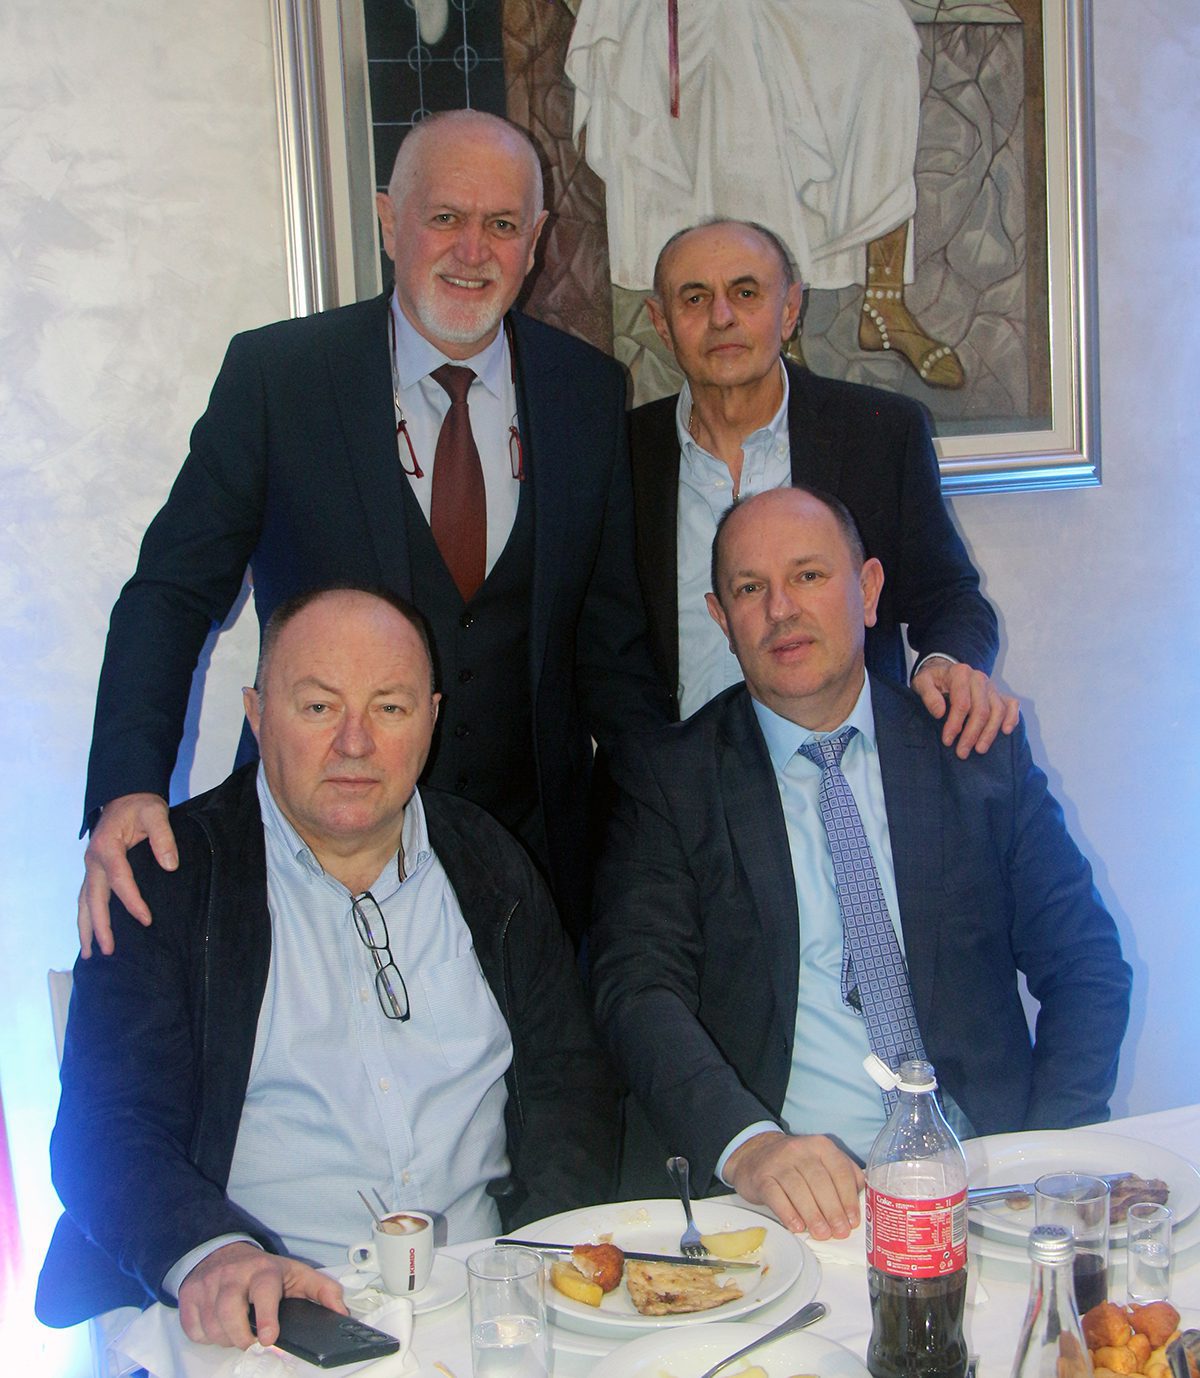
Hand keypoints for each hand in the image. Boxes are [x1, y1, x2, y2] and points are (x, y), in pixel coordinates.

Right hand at [77, 793, 176, 957]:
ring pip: (84, 901)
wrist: (125, 795)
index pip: (119, 880)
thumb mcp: (156, 812)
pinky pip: (87, 897)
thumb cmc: (141, 805)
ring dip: (86, 927)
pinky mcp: (94, 870)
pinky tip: (92, 933)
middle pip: (93, 898)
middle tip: (107, 951)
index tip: (146, 920)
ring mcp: (91, 866)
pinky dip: (88, 916)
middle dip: (99, 926)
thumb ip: (163, 837)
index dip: (132, 901)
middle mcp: (94, 860)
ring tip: (90, 953)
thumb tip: (170, 865)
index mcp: (107, 846)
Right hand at [177, 1242, 345, 1349]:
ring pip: (211, 1326)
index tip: (267, 1338)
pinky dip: (205, 1336)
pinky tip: (218, 1327)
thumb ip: (322, 1291)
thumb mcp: (296, 1274)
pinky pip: (193, 1329)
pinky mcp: (188, 1295)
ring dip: (225, 1339)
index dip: (265, 1316)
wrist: (222, 1252)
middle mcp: (233, 1275)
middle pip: (229, 1312)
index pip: (264, 1290)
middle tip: (251, 1343)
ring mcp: (208, 1285)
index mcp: (263, 1270)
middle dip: (240, 1337)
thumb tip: (342, 1313)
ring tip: (238, 1332)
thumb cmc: (263, 1271)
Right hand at [724, 1131, 864, 1239]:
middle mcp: (800, 1150)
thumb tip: (862, 1203)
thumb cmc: (797, 1165)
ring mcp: (779, 1162)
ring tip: (822, 1234)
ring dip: (813, 1215)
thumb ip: (843, 1176)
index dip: (848, 1197)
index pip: (839, 1171)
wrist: (756, 1155)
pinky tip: (798, 1227)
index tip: (854, 1220)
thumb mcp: (821, 1161)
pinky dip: (788, 1213)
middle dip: (833, 1210)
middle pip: (820, 1181)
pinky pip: (776, 1196)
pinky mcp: (762, 1176)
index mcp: (821, 1146)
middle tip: (840, 1232)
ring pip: (799, 1189)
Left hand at [911, 659, 1019, 758]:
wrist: (944, 670)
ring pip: (998, 710)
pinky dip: (1012, 718)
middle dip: (971, 734)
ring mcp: (991, 686)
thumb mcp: (921, 682)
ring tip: (979, 750)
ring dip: (989, 733)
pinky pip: (1011, 705)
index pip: (962, 703)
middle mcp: (979, 678)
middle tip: (962, 752)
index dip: (955, 724)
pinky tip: (1005, 732)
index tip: (947, 741)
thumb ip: (928, 695)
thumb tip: (940, 713)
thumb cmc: (933, 679)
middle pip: (981, 710)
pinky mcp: (999, 693)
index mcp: (960, 673)